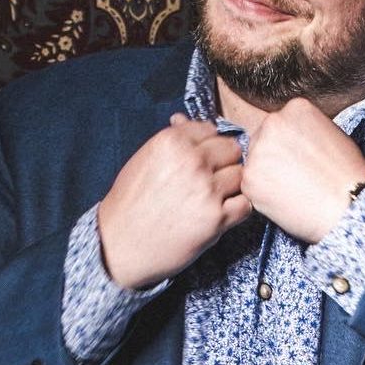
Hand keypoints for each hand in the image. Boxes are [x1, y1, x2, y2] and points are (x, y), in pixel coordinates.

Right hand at [98, 114, 249, 288]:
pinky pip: (245, 204)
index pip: (211, 130)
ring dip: (231, 187)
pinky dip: (236, 209)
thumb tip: (183, 119)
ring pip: (240, 175)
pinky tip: (220, 213)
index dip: (208, 146)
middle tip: (209, 179)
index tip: (200, 160)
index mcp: (172, 141)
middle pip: (231, 150)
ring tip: (212, 198)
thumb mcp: (143, 159)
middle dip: (224, 162)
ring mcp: (206, 190)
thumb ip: (170, 140)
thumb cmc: (129, 203)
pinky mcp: (216, 218)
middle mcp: (192, 161)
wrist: (119, 245)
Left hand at [242, 97, 364, 243]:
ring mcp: (258, 150)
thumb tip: (289, 141)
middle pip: (261, 140)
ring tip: (292, 190)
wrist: (348, 203)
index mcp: (295, 108)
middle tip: (293, 177)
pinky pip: (250, 186)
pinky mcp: (249, 178)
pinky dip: (262, 196)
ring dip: (266, 177)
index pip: (278, 124)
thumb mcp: (331, 133)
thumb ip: (304, 130)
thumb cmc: (348, 174)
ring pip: (254, 163)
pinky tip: (284, 200)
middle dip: (272, 158)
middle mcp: (272, 123)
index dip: (286, 144)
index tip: (298, 159)